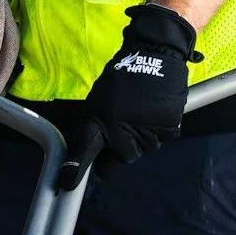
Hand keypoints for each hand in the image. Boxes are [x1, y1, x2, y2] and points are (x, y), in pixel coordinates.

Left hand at [59, 3, 197, 186]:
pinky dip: (162, 129)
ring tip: (144, 111)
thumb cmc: (125, 77)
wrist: (154, 52)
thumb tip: (101, 161)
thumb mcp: (101, 99)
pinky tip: (157, 110)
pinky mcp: (168, 125)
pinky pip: (164, 138)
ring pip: (147, 149)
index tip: (67, 182)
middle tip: (130, 122)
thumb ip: (97, 128)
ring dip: (145, 136)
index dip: (75, 167)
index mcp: (98, 117)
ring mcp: (145, 127)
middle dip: (127, 146)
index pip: (84, 148)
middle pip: (125, 157)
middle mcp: (120, 126)